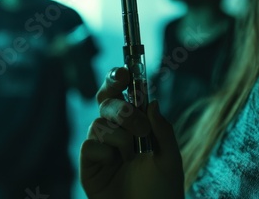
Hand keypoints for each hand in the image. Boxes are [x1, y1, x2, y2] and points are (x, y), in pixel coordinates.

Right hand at [80, 67, 183, 198]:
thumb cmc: (162, 190)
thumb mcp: (170, 158)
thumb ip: (162, 129)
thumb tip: (151, 101)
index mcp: (136, 127)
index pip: (123, 96)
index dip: (119, 80)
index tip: (125, 72)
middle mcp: (116, 133)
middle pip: (105, 102)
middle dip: (120, 107)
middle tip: (138, 125)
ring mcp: (102, 148)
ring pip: (99, 123)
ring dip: (119, 136)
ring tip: (132, 155)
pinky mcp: (89, 165)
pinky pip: (89, 146)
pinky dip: (104, 153)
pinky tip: (114, 166)